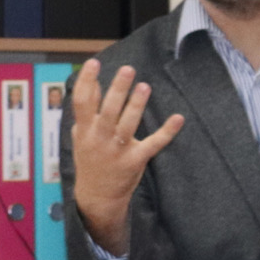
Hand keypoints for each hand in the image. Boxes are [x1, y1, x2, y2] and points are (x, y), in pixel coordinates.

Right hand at [69, 59, 185, 255]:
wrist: (97, 196)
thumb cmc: (90, 160)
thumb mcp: (82, 135)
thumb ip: (87, 110)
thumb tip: (92, 83)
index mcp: (84, 130)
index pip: (81, 102)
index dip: (86, 81)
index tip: (94, 63)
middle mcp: (99, 139)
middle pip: (107, 110)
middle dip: (117, 90)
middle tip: (128, 70)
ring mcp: (117, 150)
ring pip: (128, 125)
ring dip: (136, 105)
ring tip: (144, 87)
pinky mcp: (135, 160)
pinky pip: (153, 144)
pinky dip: (167, 132)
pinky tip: (178, 118)